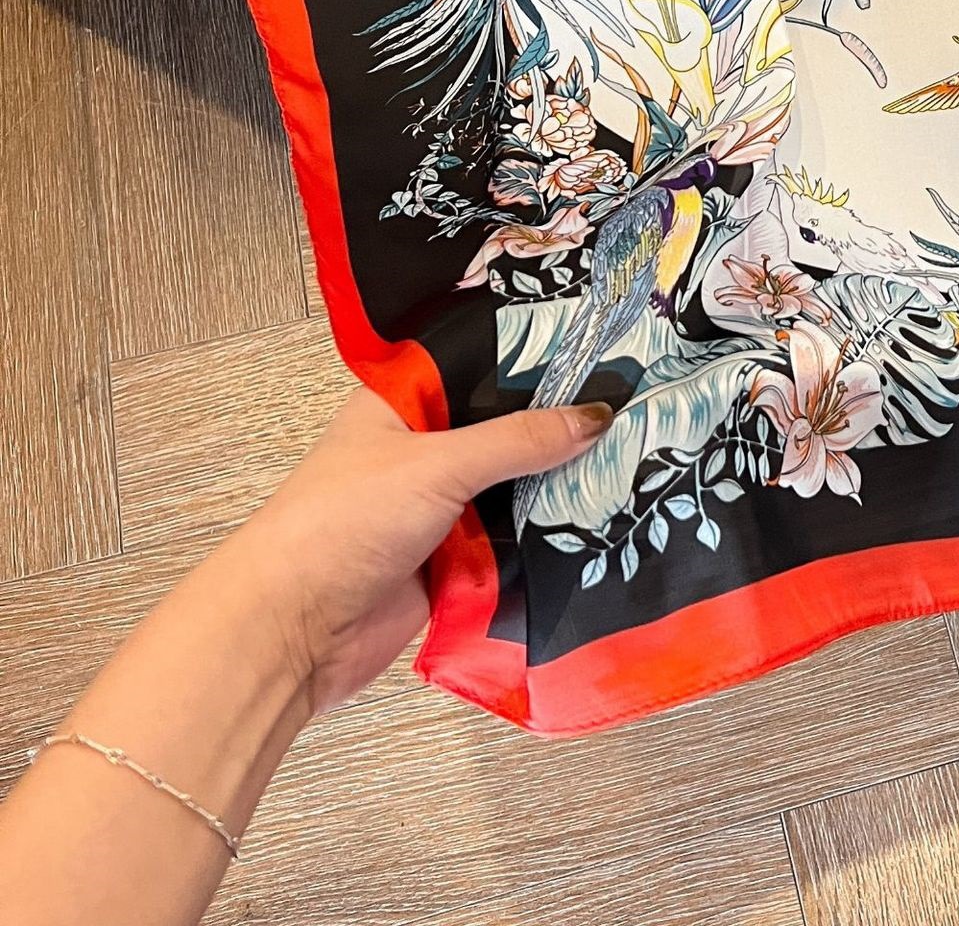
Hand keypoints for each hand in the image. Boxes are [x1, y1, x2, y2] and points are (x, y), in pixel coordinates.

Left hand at [199, 388, 610, 715]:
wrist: (290, 635)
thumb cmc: (341, 525)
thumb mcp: (437, 465)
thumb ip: (519, 440)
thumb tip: (597, 415)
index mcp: (406, 403)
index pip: (485, 363)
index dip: (540, 358)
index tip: (611, 350)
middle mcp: (427, 449)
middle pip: (509, 429)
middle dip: (563, 428)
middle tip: (642, 408)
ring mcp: (442, 508)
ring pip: (518, 487)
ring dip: (561, 486)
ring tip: (641, 462)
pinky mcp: (455, 562)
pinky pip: (515, 541)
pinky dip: (549, 537)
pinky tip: (606, 520)